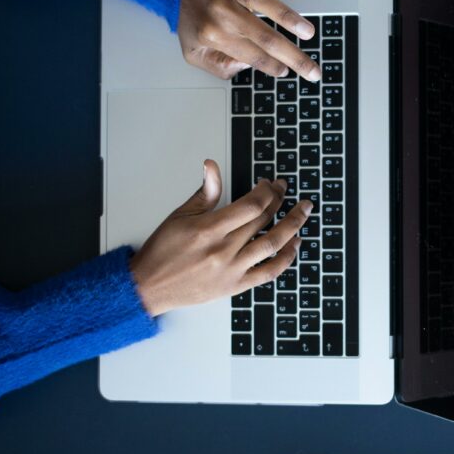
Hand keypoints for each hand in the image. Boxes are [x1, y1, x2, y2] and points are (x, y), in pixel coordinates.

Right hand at [129, 161, 310, 315]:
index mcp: (208, 229)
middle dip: (279, 200)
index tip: (270, 183)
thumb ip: (204, 192)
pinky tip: (295, 244)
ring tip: (303, 211)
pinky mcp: (235, 286)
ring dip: (293, 225)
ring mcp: (232, 270)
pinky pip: (269, 272)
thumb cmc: (162, 251)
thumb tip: (213, 166)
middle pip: (263, 220)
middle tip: (285, 190)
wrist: (150, 286)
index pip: (251, 205)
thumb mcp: (180, 215)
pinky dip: (286, 258)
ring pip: (272, 244)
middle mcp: (223, 250)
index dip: (267, 191)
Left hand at [178, 0, 321, 81]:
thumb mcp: (193, 52)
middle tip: (312, 70)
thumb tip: (247, 65)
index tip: (287, 72)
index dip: (271, 67)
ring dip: (288, 17)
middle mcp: (224, 12)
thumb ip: (218, 66)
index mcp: (215, 35)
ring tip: (307, 32)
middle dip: (292, 56)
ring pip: (263, 2)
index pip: (251, 55)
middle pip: (264, 37)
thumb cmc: (192, 15)